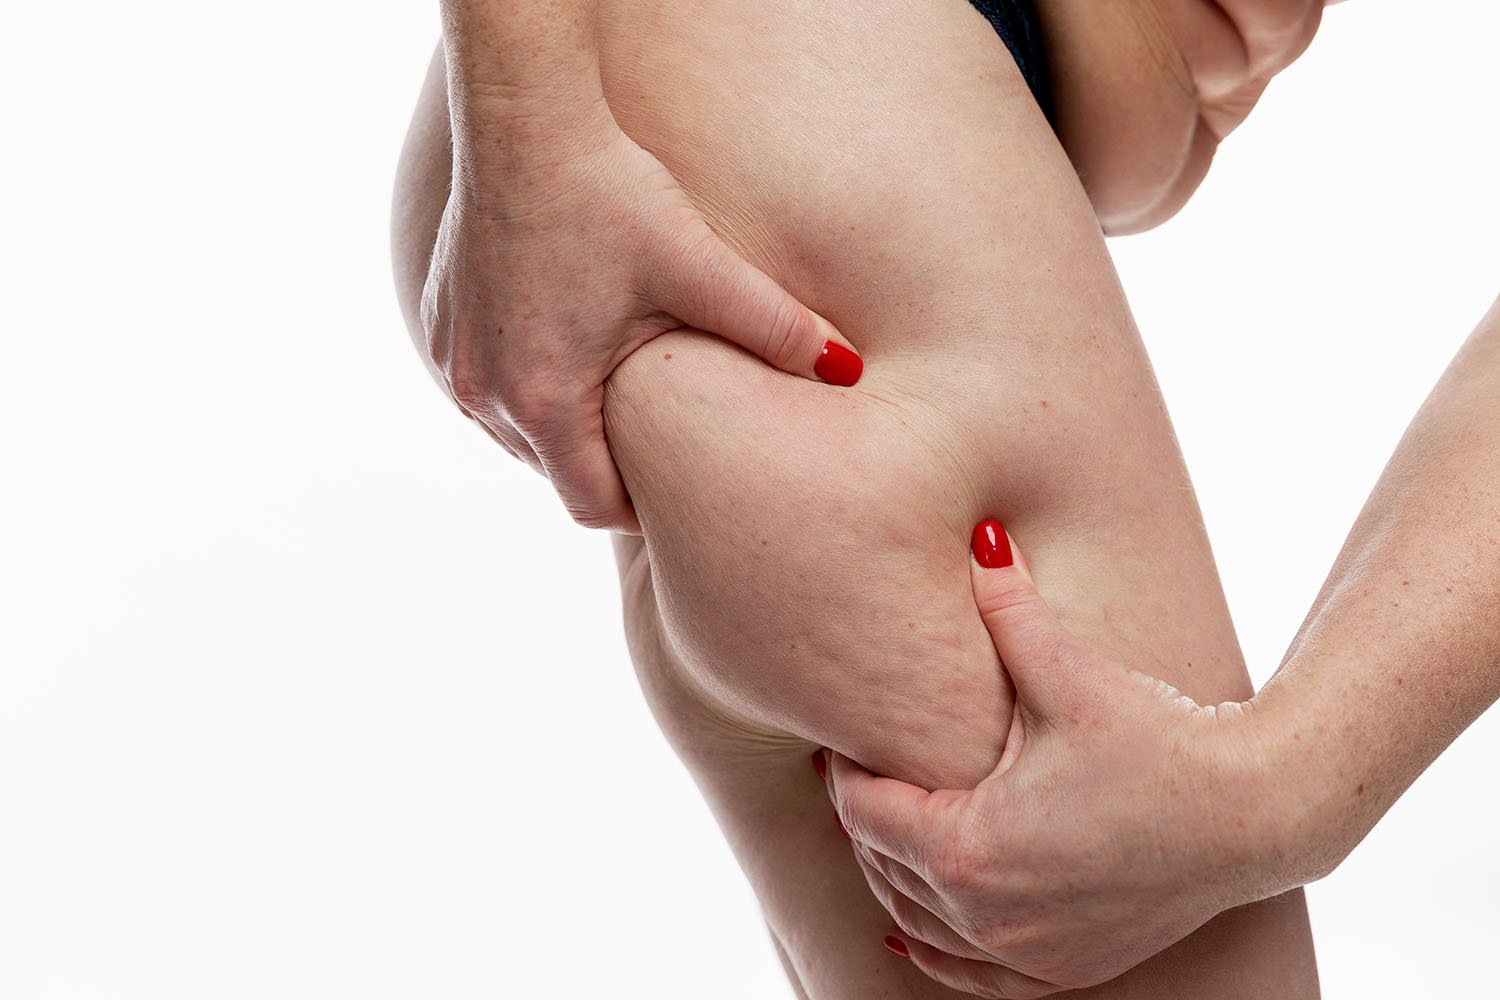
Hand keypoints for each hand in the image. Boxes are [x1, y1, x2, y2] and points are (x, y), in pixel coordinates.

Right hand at [421, 104, 861, 532]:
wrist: (524, 118)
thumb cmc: (610, 193)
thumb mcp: (700, 266)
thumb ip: (778, 329)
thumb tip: (852, 373)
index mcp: (546, 401)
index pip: (594, 507)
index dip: (645, 507)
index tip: (683, 485)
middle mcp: (487, 396)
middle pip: (557, 475)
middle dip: (609, 467)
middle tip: (663, 439)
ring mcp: (455, 365)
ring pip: (522, 436)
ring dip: (568, 428)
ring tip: (622, 390)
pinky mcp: (441, 330)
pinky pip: (491, 391)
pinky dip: (533, 387)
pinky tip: (574, 343)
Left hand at [825, 521, 1289, 997]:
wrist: (1252, 813)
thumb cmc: (1158, 743)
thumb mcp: (1069, 675)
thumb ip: (1010, 609)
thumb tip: (983, 535)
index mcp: (967, 846)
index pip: (864, 812)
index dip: (845, 771)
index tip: (842, 737)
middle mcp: (984, 914)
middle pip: (883, 866)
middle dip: (868, 818)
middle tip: (863, 771)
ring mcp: (1023, 953)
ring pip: (916, 921)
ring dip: (893, 876)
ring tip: (885, 827)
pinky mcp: (1061, 969)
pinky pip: (967, 976)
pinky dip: (933, 951)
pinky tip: (907, 932)